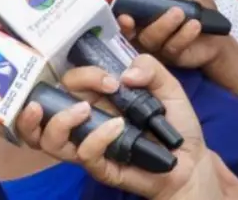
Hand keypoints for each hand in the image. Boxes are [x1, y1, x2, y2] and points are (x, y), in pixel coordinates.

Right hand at [14, 55, 213, 199]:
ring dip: (58, 121)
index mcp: (94, 98)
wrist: (192, 162)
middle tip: (94, 93)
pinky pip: (83, 154)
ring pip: (45, 138)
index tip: (111, 81)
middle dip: (56, 92)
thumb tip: (126, 74)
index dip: (83, 75)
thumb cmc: (175, 126)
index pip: (69, 82)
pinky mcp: (99, 167)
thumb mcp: (169, 88)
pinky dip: (96, 139)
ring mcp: (87, 144)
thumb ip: (151, 69)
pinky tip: (117, 129)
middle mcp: (83, 121)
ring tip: (83, 112)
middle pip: (44, 105)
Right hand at [117, 0, 231, 69]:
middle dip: (131, 27)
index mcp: (143, 13)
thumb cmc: (198, 12)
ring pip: (150, 40)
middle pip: (130, 32)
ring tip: (180, 13)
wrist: (217, 35)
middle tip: (153, 14)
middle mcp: (144, 31)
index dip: (120, 18)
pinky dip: (183, 35)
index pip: (124, 16)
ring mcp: (156, 46)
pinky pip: (171, 48)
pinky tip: (195, 26)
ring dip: (164, 26)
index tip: (124, 16)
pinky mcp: (170, 57)